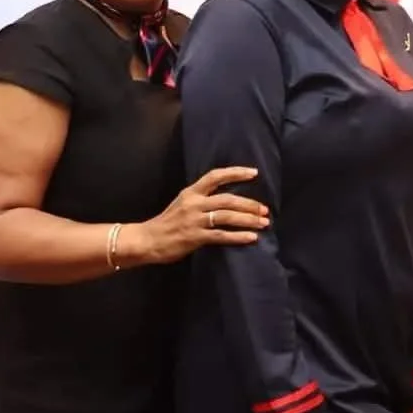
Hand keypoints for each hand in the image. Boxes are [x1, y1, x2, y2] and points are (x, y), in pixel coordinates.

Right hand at [129, 167, 268, 264]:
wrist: (147, 240)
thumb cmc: (167, 224)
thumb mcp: (182, 204)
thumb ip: (201, 200)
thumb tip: (226, 201)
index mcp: (191, 193)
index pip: (215, 176)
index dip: (235, 173)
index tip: (254, 173)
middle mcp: (194, 203)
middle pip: (227, 199)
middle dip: (249, 204)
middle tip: (265, 209)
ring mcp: (194, 220)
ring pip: (227, 216)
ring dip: (248, 220)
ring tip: (264, 223)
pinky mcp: (195, 237)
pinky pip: (221, 236)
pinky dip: (238, 236)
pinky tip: (251, 238)